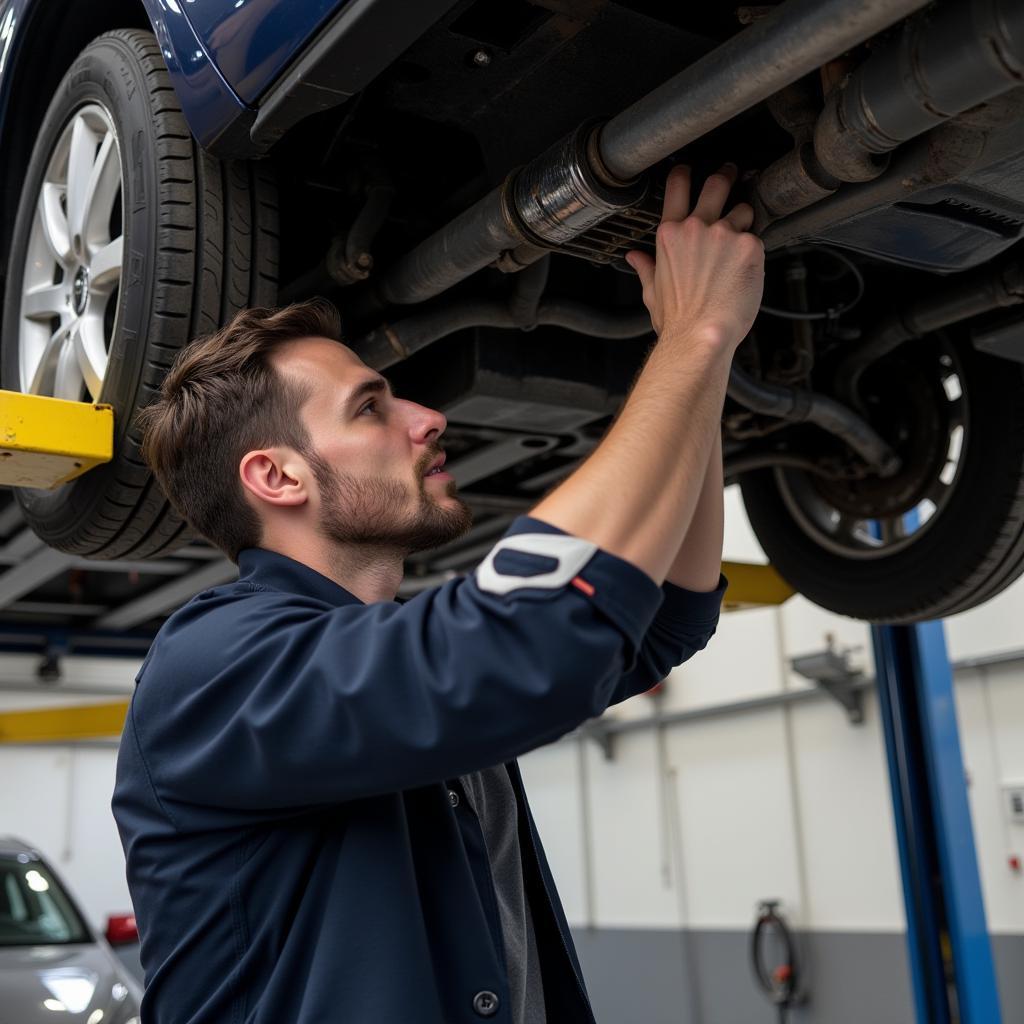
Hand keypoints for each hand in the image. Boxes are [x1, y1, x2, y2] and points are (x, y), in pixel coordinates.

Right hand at [626, 164, 763, 348]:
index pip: (677, 185)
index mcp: (670, 235)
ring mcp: (724, 234)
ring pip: (744, 209)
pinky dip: (755, 251)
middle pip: (717, 183)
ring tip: (741, 244)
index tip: (691, 170)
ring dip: (745, 221)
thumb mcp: (652, 293)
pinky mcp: (750, 246)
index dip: (686, 173)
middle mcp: (696, 227)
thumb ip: (646, 268)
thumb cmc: (677, 321)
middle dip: (727, 176)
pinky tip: (748, 270)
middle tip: (733, 175)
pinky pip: (758, 238)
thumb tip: (634, 258)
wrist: (701, 337)